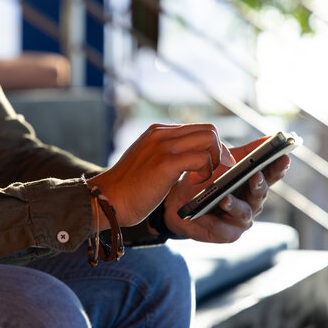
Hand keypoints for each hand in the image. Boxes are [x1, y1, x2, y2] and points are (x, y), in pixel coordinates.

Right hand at [87, 123, 221, 227]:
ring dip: (215, 161)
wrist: (107, 199)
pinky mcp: (166, 163)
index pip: (197, 128)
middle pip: (209, 130)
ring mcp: (163, 146)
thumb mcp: (147, 162)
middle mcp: (161, 134)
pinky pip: (202, 158)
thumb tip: (189, 161)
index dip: (212, 147)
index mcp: (157, 132)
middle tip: (216, 172)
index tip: (214, 165)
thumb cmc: (127, 188)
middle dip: (220, 152)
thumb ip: (165, 155)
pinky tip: (195, 183)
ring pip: (210, 139)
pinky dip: (207, 172)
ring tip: (203, 179)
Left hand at [163, 137, 290, 242]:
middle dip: (258, 185)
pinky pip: (222, 228)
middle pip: (261, 193)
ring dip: (235, 205)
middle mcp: (253, 202)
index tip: (284, 157)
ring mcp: (242, 219)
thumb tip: (270, 138)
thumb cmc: (206, 179)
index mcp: (255, 182)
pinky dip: (212, 221)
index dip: (279, 167)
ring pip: (244, 212)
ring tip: (224, 199)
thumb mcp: (223, 161)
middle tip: (254, 175)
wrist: (179, 201)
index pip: (271, 174)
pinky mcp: (228, 233)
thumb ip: (247, 152)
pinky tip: (203, 215)